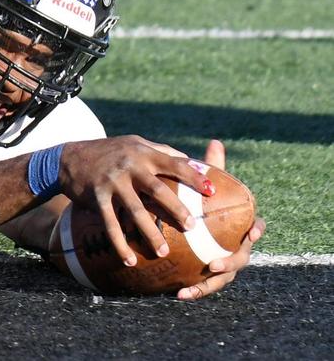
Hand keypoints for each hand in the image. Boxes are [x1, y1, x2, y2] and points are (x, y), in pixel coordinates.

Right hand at [58, 135, 212, 267]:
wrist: (69, 158)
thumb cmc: (110, 151)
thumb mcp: (135, 144)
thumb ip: (161, 152)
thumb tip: (193, 163)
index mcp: (142, 153)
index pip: (173, 164)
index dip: (193, 177)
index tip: (212, 191)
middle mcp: (128, 166)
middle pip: (157, 189)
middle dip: (176, 209)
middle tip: (192, 227)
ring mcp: (112, 182)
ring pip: (135, 211)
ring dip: (150, 233)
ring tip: (164, 252)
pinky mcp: (97, 197)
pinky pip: (111, 224)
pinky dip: (120, 244)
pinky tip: (129, 260)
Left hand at [176, 139, 264, 300]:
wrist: (193, 223)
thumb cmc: (203, 201)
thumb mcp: (204, 185)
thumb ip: (211, 167)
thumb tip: (215, 141)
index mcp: (240, 225)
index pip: (255, 227)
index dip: (256, 229)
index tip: (253, 229)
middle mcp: (237, 246)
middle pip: (241, 257)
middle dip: (230, 261)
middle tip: (215, 262)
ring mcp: (224, 263)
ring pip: (223, 278)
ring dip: (209, 285)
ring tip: (192, 287)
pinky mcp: (208, 275)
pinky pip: (204, 286)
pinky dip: (194, 291)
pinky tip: (178, 294)